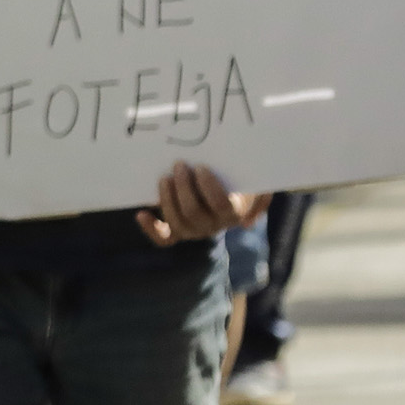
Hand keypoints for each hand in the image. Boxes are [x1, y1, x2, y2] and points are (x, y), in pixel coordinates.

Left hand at [139, 161, 264, 248]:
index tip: (201, 167)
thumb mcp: (259, 185)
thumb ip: (262, 198)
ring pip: (177, 223)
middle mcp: (212, 226)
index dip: (208, 187)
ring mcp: (193, 230)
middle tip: (179, 165)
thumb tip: (248, 221)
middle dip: (183, 187)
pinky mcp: (177, 231)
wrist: (228, 191)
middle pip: (193, 213)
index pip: (219, 204)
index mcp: (233, 214)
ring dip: (167, 199)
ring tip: (165, 178)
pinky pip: (163, 239)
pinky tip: (141, 213)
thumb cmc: (241, 181)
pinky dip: (150, 228)